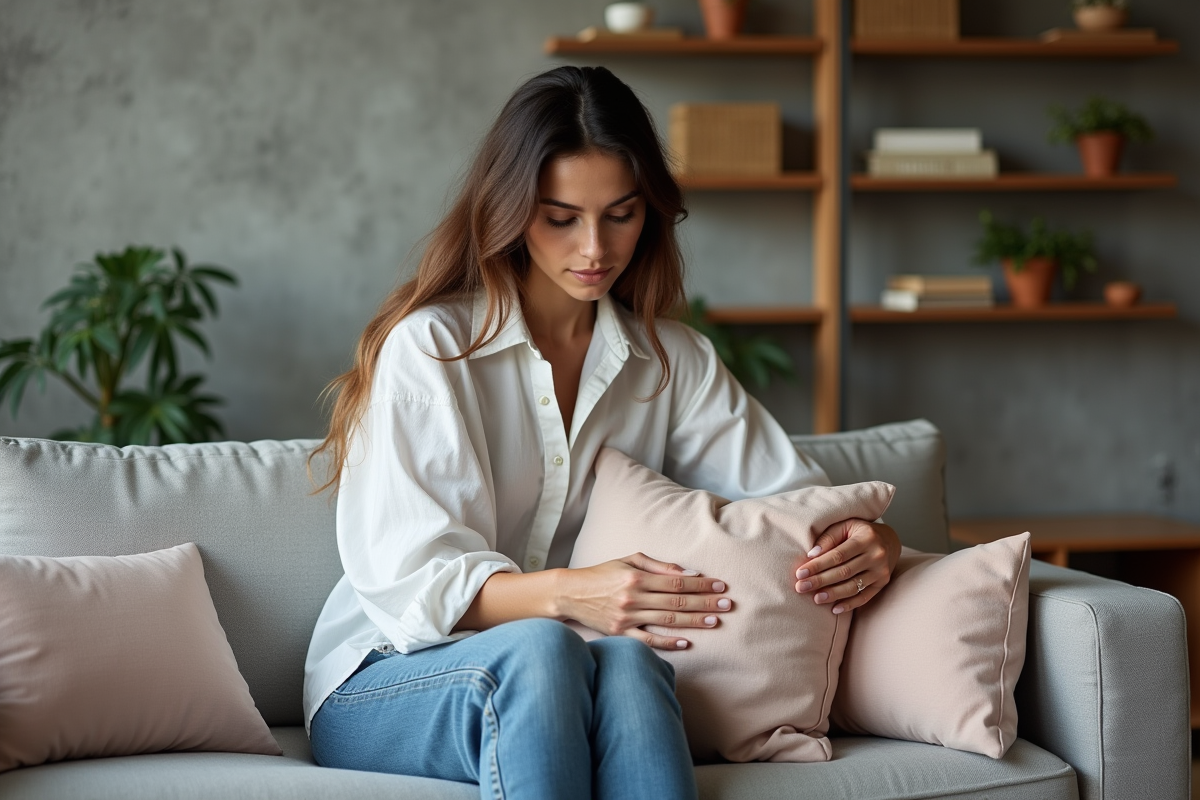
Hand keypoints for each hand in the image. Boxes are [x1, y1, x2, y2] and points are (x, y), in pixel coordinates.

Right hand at [558, 553, 731, 650]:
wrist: (570, 593)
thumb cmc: (603, 574)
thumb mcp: (629, 561)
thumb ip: (658, 566)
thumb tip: (688, 572)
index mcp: (637, 578)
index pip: (676, 581)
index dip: (701, 583)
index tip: (720, 585)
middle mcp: (633, 598)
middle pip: (677, 601)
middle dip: (705, 602)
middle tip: (727, 604)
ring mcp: (627, 618)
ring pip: (667, 620)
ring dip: (693, 621)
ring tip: (715, 621)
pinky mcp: (620, 634)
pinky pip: (648, 641)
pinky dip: (668, 642)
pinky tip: (686, 642)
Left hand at [794, 520, 900, 614]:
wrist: (888, 540)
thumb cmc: (859, 531)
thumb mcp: (845, 526)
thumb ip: (828, 538)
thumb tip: (811, 555)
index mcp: (866, 538)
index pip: (838, 555)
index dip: (818, 565)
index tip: (800, 573)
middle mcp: (876, 555)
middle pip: (844, 572)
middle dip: (820, 581)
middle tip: (800, 588)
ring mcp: (881, 571)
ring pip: (854, 586)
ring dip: (833, 594)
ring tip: (815, 598)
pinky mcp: (882, 583)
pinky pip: (864, 597)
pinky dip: (849, 604)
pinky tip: (834, 609)